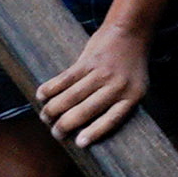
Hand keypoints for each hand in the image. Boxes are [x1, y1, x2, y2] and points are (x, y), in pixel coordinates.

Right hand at [35, 21, 152, 147]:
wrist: (130, 33)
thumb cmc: (131, 68)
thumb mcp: (136, 88)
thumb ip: (118, 106)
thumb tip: (90, 129)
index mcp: (132, 97)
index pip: (111, 119)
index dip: (94, 132)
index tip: (79, 143)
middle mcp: (117, 86)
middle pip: (86, 110)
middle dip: (66, 125)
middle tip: (56, 133)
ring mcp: (101, 72)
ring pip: (71, 96)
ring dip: (54, 109)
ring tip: (45, 117)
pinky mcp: (87, 61)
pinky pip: (65, 78)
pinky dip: (51, 88)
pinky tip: (41, 95)